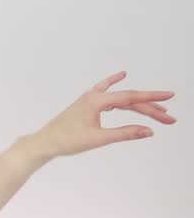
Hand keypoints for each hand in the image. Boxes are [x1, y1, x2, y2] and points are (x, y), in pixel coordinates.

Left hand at [28, 70, 176, 158]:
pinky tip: (122, 75)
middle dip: (151, 108)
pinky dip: (115, 84)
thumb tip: (148, 131)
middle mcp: (94, 96)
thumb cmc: (68, 140)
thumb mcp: (99, 139)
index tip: (170, 96)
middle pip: (129, 99)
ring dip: (139, 104)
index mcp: (97, 101)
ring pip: (120, 99)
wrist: (46, 142)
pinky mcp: (88, 104)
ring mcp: (90, 99)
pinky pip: (106, 91)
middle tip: (170, 119)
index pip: (131, 97)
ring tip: (159, 111)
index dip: (152, 98)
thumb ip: (125, 133)